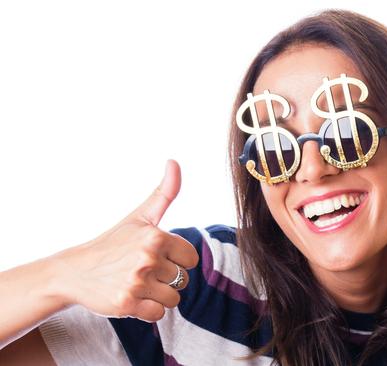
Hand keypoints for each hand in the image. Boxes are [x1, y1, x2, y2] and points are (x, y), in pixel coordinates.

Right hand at [50, 159, 198, 321]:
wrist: (74, 272)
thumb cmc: (113, 243)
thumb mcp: (140, 216)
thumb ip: (164, 192)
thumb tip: (174, 161)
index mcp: (155, 237)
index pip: (191, 258)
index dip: (176, 259)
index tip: (156, 256)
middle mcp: (147, 259)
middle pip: (183, 279)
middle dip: (166, 278)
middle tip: (142, 271)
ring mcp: (137, 282)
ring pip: (174, 298)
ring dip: (158, 295)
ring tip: (137, 284)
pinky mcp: (127, 304)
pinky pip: (158, 314)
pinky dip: (148, 310)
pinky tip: (132, 298)